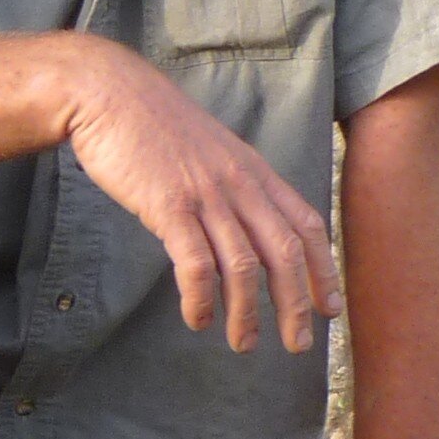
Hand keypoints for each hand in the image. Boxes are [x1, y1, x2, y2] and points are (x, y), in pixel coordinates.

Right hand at [49, 39, 339, 353]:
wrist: (109, 93)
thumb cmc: (151, 125)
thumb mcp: (208, 150)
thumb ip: (229, 185)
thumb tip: (238, 226)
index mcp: (252, 170)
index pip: (306, 224)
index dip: (322, 270)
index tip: (330, 308)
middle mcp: (239, 183)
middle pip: (284, 252)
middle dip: (296, 304)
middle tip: (298, 344)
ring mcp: (205, 193)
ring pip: (243, 265)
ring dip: (246, 313)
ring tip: (242, 344)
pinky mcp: (169, 204)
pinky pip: (196, 262)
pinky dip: (201, 298)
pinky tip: (198, 319)